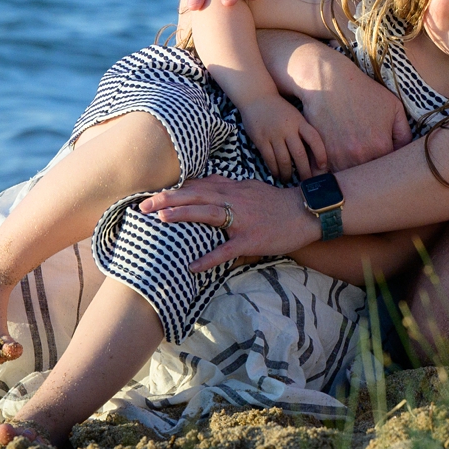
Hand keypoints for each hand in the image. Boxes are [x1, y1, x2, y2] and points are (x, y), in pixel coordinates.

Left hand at [140, 176, 318, 270]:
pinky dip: (209, 258)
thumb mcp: (250, 188)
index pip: (196, 186)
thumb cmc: (277, 202)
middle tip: (142, 205)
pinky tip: (192, 266)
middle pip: (195, 195)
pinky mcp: (251, 239)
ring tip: (160, 219)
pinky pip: (227, 249)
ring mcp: (242, 219)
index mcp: (232, 189)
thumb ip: (227, 186)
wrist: (306, 211)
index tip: (149, 194)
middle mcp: (233, 200)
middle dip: (167, 199)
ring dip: (183, 215)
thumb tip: (205, 182)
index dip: (172, 189)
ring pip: (208, 214)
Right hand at [236, 96, 328, 182]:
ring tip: (289, 180)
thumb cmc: (279, 109)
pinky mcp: (261, 140)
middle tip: (307, 182)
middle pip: (299, 154)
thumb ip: (303, 130)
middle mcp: (288, 129)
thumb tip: (313, 153)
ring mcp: (274, 135)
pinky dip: (275, 169)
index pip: (314, 139)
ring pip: (284, 160)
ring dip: (288, 174)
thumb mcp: (295, 115)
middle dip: (305, 171)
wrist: (257, 97)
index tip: (323, 167)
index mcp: (300, 122)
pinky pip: (270, 159)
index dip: (320, 154)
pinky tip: (277, 174)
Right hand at [281, 39, 411, 171]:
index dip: (390, 168)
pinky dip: (335, 174)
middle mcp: (360, 156)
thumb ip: (405, 134)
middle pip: (370, 178)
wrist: (328, 81)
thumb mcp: (394, 107)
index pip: (391, 171)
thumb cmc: (364, 92)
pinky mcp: (321, 156)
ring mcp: (338, 158)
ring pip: (350, 179)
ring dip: (354, 176)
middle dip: (373, 176)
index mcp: (381, 147)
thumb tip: (407, 154)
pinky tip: (340, 164)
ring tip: (357, 166)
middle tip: (374, 169)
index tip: (388, 163)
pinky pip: (330, 175)